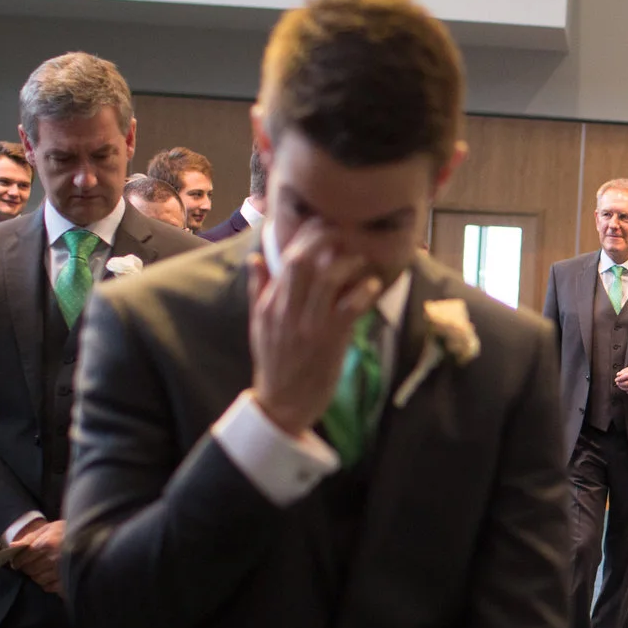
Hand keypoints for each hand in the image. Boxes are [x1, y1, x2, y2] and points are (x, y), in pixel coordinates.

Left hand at [7, 516, 66, 592]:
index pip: (22, 558)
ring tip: (42, 569)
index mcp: (47, 544)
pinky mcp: (68, 581)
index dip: (17, 561)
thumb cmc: (69, 532)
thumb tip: (12, 546)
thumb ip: (30, 538)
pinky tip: (51, 576)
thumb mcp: (50, 528)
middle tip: (32, 564)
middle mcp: (54, 559)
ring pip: (38, 580)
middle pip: (29, 570)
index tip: (17, 562)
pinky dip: (47, 584)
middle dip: (27, 568)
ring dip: (37, 576)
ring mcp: (61, 571)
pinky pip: (50, 587)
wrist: (93, 538)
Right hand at [247, 224, 378, 437]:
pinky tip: (372, 287)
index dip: (306, 235)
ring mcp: (309, 325)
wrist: (283, 403)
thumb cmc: (275, 362)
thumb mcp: (259, 324)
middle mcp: (286, 311)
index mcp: (270, 304)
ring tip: (360, 260)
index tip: (322, 223)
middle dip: (325, 238)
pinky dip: (363, 292)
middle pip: (303, 261)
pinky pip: (349, 307)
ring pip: (327, 280)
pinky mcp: (330, 341)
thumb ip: (259, 289)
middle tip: (344, 231)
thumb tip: (255, 258)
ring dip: (347, 263)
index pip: (285, 258)